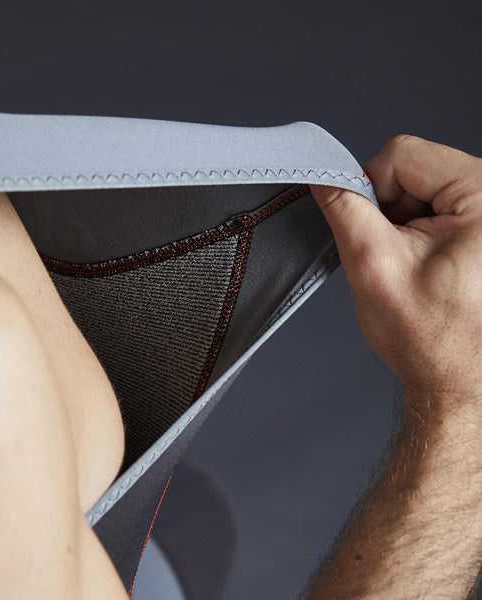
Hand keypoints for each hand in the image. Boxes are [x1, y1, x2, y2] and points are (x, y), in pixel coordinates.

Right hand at [310, 135, 481, 409]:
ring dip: (404, 223)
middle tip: (393, 256)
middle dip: (390, 210)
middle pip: (416, 169)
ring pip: (425, 188)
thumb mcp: (373, 264)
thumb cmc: (430, 337)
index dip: (369, 189)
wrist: (459, 382)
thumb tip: (321, 175)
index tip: (369, 230)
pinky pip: (440, 207)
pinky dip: (420, 232)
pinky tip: (424, 265)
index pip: (402, 154)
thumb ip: (344, 209)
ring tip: (412, 266)